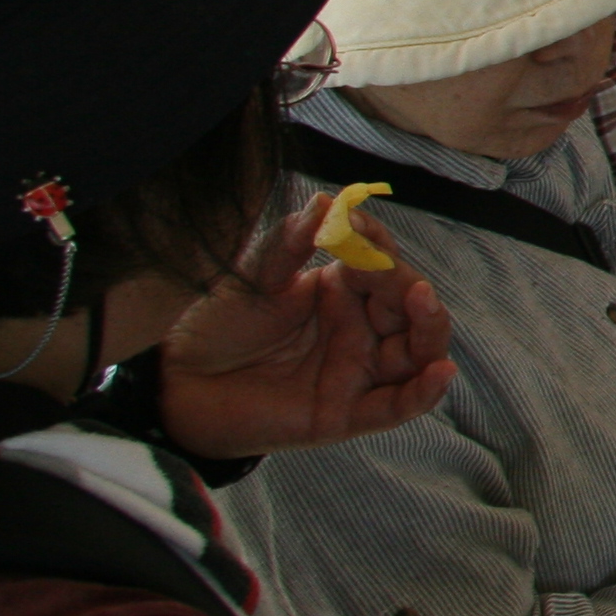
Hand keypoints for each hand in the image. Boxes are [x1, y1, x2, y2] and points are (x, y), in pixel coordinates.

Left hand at [156, 199, 453, 458]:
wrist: (175, 382)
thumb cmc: (216, 326)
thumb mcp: (255, 276)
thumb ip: (292, 241)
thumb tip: (328, 202)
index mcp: (342, 293)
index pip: (383, 267)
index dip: (379, 248)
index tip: (358, 226)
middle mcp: (359, 332)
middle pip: (412, 311)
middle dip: (415, 293)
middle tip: (403, 281)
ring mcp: (356, 373)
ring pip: (416, 355)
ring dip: (431, 332)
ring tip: (424, 306)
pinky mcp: (345, 414)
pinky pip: (395, 407)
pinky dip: (424, 393)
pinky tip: (440, 371)